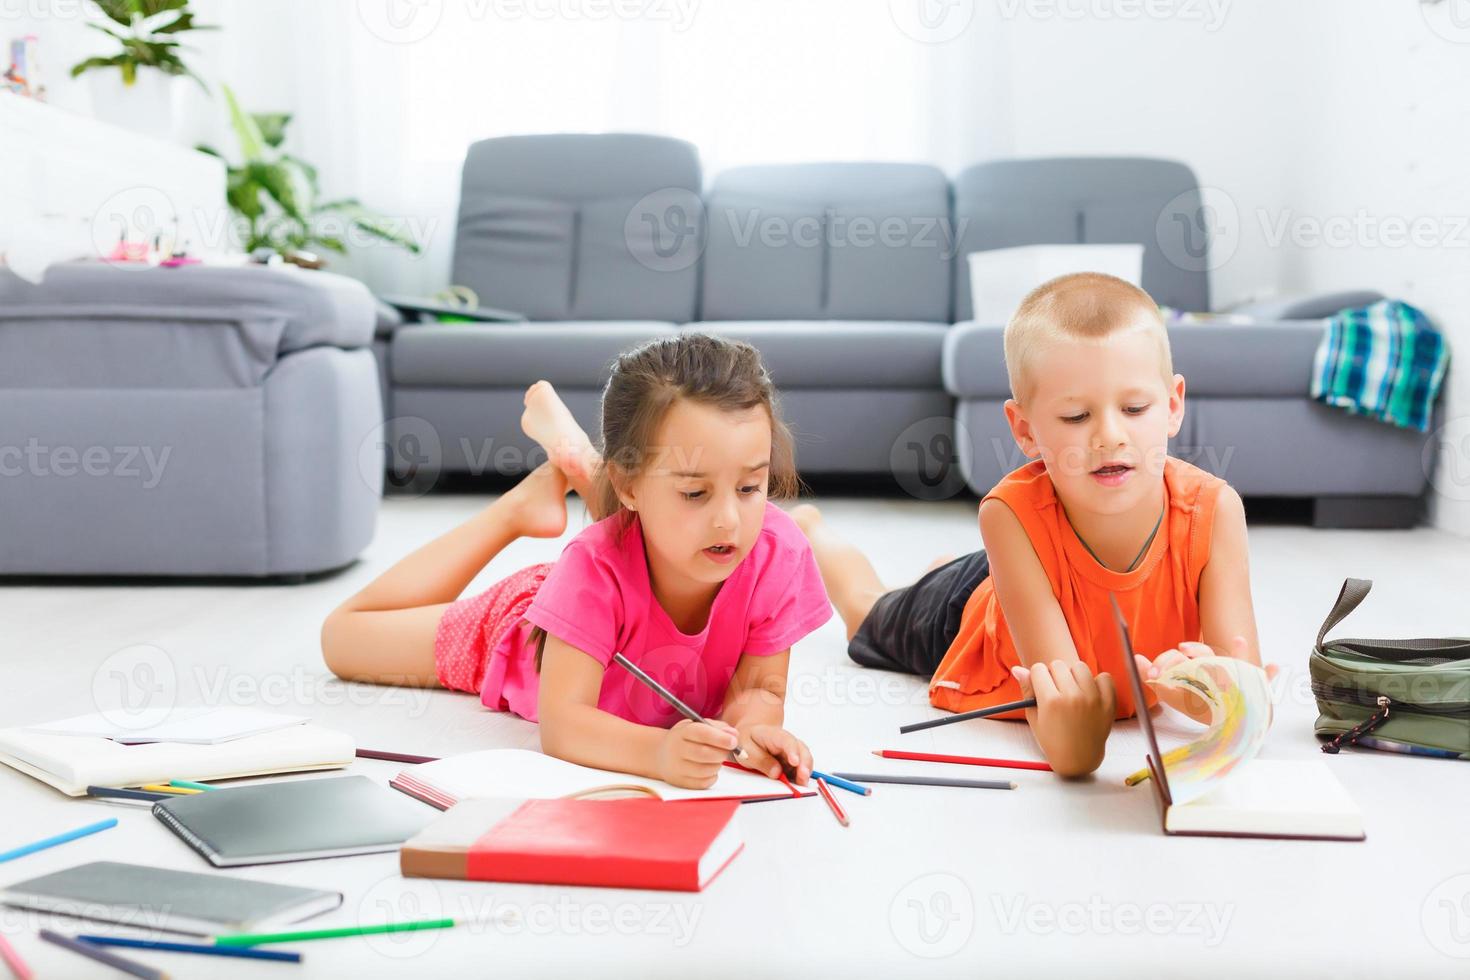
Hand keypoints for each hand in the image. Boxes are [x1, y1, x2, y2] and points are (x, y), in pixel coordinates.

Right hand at [655, 718, 739, 789]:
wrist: (661, 755)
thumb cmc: (686, 738)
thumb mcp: (698, 726)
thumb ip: (718, 728)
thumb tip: (733, 735)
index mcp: (682, 732)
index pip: (701, 733)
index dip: (720, 738)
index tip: (733, 741)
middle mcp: (676, 749)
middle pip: (704, 753)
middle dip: (722, 752)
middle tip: (728, 749)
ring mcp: (677, 768)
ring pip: (706, 770)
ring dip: (718, 764)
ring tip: (716, 758)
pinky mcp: (680, 782)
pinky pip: (703, 783)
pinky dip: (712, 776)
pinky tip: (709, 768)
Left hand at [738, 724, 812, 784]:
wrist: (750, 737)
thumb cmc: (748, 741)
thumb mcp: (746, 750)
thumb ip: (761, 760)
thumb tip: (777, 773)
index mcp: (774, 735)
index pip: (786, 740)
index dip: (792, 751)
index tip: (794, 762)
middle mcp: (788, 742)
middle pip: (802, 750)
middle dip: (804, 764)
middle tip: (803, 778)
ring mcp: (792, 752)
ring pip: (805, 760)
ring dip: (805, 773)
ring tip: (801, 785)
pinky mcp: (793, 762)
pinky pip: (800, 769)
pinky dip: (801, 777)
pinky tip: (798, 785)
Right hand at [1011, 660, 1116, 776]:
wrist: (1078, 759)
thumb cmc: (1053, 741)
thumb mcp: (1034, 718)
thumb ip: (1027, 691)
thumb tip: (1017, 668)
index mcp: (1051, 701)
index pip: (1039, 669)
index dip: (1037, 677)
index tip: (1040, 687)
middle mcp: (1073, 697)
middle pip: (1058, 665)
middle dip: (1053, 675)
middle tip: (1056, 692)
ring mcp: (1093, 699)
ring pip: (1080, 667)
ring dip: (1074, 676)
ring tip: (1073, 691)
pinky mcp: (1108, 702)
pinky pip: (1104, 677)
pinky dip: (1097, 682)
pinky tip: (1090, 693)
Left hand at [1134, 636, 1277, 722]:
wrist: (1222, 727)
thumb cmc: (1198, 706)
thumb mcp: (1171, 694)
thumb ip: (1153, 676)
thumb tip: (1136, 658)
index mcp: (1196, 665)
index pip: (1182, 656)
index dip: (1167, 660)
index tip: (1156, 671)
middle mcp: (1218, 667)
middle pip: (1207, 654)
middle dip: (1195, 651)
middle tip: (1182, 649)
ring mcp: (1237, 676)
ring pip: (1234, 662)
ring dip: (1236, 652)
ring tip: (1238, 641)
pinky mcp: (1253, 688)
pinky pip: (1264, 680)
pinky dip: (1270, 674)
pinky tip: (1273, 667)